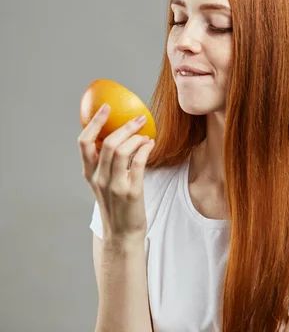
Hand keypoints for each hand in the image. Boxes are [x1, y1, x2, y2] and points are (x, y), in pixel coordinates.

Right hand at [78, 104, 155, 242]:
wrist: (122, 234)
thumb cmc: (117, 207)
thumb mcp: (104, 184)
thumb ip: (106, 164)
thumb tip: (119, 137)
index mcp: (90, 174)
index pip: (84, 143)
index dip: (94, 122)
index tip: (106, 108)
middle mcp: (99, 178)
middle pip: (107, 143)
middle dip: (125, 126)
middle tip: (139, 118)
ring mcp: (114, 185)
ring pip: (122, 150)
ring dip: (137, 138)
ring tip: (146, 135)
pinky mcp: (131, 192)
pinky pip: (138, 163)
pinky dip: (145, 149)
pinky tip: (150, 145)